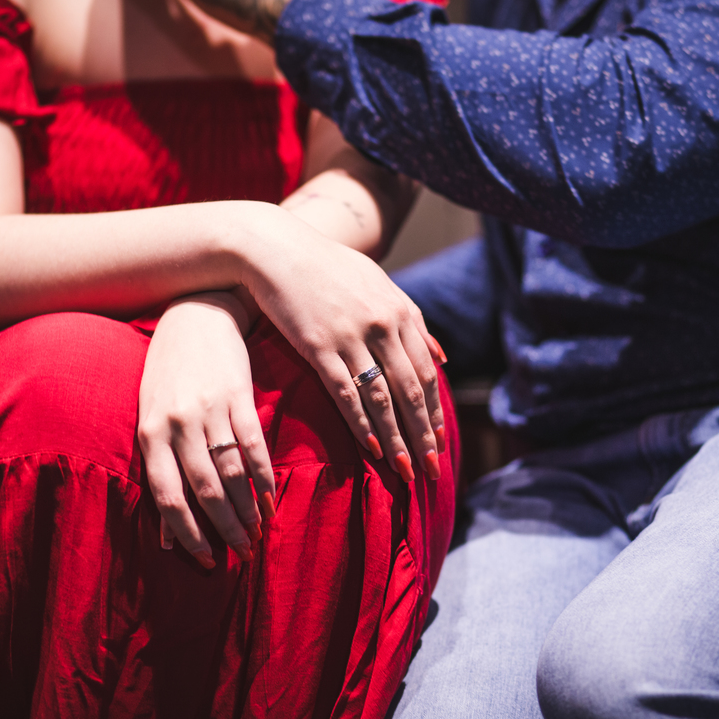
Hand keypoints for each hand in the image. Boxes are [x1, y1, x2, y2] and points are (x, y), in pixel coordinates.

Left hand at [137, 292, 275, 568]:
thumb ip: (160, 473)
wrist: (197, 314)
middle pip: (202, 490)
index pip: (166, 496)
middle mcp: (176, 424)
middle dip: (223, 529)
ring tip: (257, 533)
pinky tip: (270, 499)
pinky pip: (253, 444)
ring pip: (230, 472)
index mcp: (149, 433)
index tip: (205, 562)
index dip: (187, 534)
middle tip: (241, 555)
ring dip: (246, 509)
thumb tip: (166, 536)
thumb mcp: (152, 419)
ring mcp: (208, 409)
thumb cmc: (169, 373)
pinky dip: (263, 477)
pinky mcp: (237, 395)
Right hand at [241, 218, 446, 482]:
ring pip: (383, 398)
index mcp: (401, 310)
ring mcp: (352, 335)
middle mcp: (383, 324)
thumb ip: (412, 321)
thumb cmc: (327, 268)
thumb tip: (443, 357)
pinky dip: (361, 423)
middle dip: (424, 434)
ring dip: (397, 438)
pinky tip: (371, 448)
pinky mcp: (319, 345)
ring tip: (406, 470)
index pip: (426, 372)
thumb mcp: (378, 284)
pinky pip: (346, 393)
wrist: (276, 249)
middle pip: (411, 390)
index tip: (439, 440)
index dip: (434, 411)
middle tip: (433, 468)